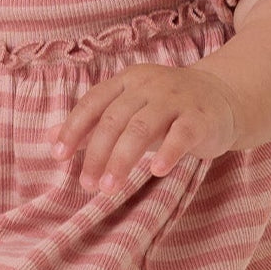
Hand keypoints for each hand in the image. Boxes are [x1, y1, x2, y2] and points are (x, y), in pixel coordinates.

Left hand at [53, 63, 238, 192]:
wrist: (222, 97)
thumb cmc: (165, 109)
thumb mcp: (128, 109)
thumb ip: (92, 123)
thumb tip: (48, 139)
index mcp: (127, 81)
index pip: (93, 102)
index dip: (73, 128)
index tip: (58, 156)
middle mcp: (148, 86)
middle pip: (115, 119)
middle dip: (97, 153)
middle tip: (88, 185)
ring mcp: (176, 99)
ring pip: (142, 127)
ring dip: (122, 159)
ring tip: (109, 188)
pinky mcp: (200, 117)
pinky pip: (181, 134)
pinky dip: (168, 151)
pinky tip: (156, 171)